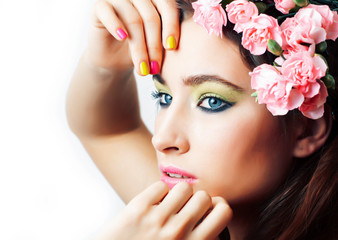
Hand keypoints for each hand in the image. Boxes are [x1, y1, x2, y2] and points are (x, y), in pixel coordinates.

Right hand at [87, 0, 179, 74]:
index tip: (172, 48)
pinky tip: (123, 39)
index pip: (167, 6)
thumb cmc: (139, 48)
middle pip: (151, 16)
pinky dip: (116, 26)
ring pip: (133, 20)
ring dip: (139, 49)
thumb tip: (186, 40)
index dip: (171, 26)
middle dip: (154, 46)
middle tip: (155, 68)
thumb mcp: (157, 42)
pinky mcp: (99, 6)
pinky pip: (109, 13)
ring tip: (142, 70)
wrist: (113, 59)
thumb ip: (169, 35)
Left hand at [95, 181, 232, 239]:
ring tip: (168, 206)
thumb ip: (198, 239)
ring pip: (184, 187)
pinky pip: (161, 185)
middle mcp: (179, 232)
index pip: (224, 211)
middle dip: (196, 200)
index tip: (206, 209)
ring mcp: (158, 219)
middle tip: (184, 209)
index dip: (216, 206)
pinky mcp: (138, 208)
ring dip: (178, 194)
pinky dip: (158, 193)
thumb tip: (209, 216)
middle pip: (204, 196)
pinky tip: (152, 205)